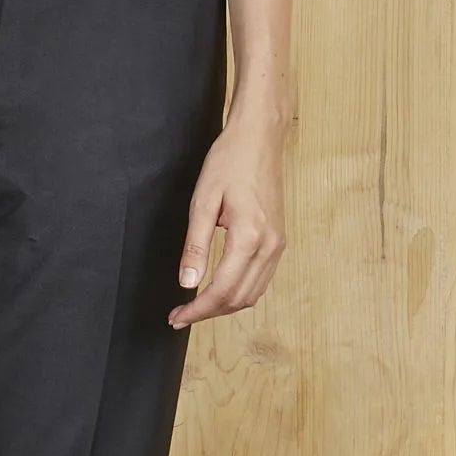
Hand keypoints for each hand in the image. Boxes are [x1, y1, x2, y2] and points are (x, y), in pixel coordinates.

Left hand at [167, 107, 287, 329]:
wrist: (260, 137)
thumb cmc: (230, 161)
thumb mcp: (203, 202)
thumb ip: (195, 246)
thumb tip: (187, 283)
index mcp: (249, 237)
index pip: (220, 290)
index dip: (196, 310)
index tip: (176, 318)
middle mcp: (269, 246)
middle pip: (238, 299)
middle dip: (207, 313)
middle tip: (180, 315)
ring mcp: (278, 244)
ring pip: (252, 294)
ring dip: (224, 306)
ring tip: (197, 307)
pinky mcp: (279, 240)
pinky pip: (261, 280)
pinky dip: (239, 292)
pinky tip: (219, 290)